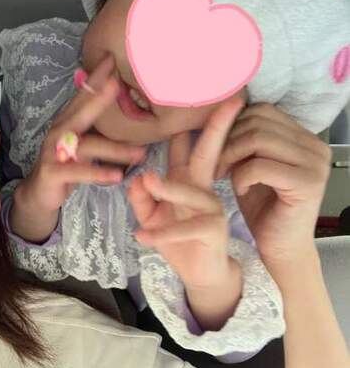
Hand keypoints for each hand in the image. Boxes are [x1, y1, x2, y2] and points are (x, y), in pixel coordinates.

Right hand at [19, 54, 145, 212]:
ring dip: (115, 149)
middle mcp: (60, 131)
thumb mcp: (80, 139)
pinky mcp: (54, 172)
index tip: (113, 57)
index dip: (96, 76)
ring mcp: (55, 152)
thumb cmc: (65, 164)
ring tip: (141, 154)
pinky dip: (98, 174)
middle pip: (81, 112)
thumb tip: (117, 99)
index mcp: (68, 120)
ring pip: (88, 146)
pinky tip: (116, 176)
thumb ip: (94, 122)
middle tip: (118, 84)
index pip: (83, 94)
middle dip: (99, 97)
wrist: (39, 191)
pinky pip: (78, 172)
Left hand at [128, 98, 245, 329]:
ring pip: (192, 192)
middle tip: (230, 102)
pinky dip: (163, 232)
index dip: (187, 123)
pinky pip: (186, 228)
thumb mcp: (151, 217)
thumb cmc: (176, 240)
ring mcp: (211, 208)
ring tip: (147, 183)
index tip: (189, 93)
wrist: (198, 274)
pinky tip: (141, 236)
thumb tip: (137, 179)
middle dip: (217, 127)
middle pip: (209, 153)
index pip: (187, 147)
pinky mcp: (212, 231)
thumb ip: (141, 198)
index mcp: (187, 180)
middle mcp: (203, 189)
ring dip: (169, 188)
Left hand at [215, 103, 331, 265]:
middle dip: (228, 142)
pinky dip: (241, 177)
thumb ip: (245, 140)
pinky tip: (240, 191)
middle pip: (257, 121)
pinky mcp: (308, 184)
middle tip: (216, 167)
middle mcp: (314, 145)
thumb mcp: (250, 164)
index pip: (261, 110)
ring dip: (230, 157)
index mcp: (303, 136)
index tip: (218, 151)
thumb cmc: (262, 207)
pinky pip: (260, 166)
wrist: (279, 247)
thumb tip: (221, 111)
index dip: (232, 126)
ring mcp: (315, 163)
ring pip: (257, 139)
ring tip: (223, 177)